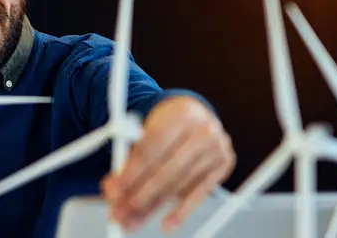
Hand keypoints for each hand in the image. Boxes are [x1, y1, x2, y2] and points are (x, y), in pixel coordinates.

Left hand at [101, 96, 235, 232]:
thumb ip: (131, 156)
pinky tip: (167, 223)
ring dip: (154, 205)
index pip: (153, 147)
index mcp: (181, 113)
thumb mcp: (147, 129)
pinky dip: (181, 211)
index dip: (131, 172)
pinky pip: (200, 193)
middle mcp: (204, 128)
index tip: (114, 189)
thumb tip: (113, 188)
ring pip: (181, 183)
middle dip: (141, 193)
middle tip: (122, 210)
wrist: (195, 113)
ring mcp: (217, 146)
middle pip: (168, 169)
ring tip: (134, 219)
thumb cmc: (166, 123)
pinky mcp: (224, 163)